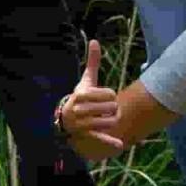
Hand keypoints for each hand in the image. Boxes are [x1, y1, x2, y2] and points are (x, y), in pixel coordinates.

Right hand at [62, 40, 124, 160]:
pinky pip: (99, 138)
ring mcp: (82, 124)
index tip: (104, 97)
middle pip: (112, 108)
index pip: (109, 94)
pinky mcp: (86, 137)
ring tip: (103, 119)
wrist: (66, 121)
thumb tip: (95, 40)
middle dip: (113, 109)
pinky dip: (109, 142)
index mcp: (80, 95)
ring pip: (110, 122)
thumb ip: (92, 62)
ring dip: (111, 121)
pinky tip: (120, 145)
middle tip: (104, 110)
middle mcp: (79, 110)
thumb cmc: (80, 98)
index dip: (110, 95)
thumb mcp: (86, 81)